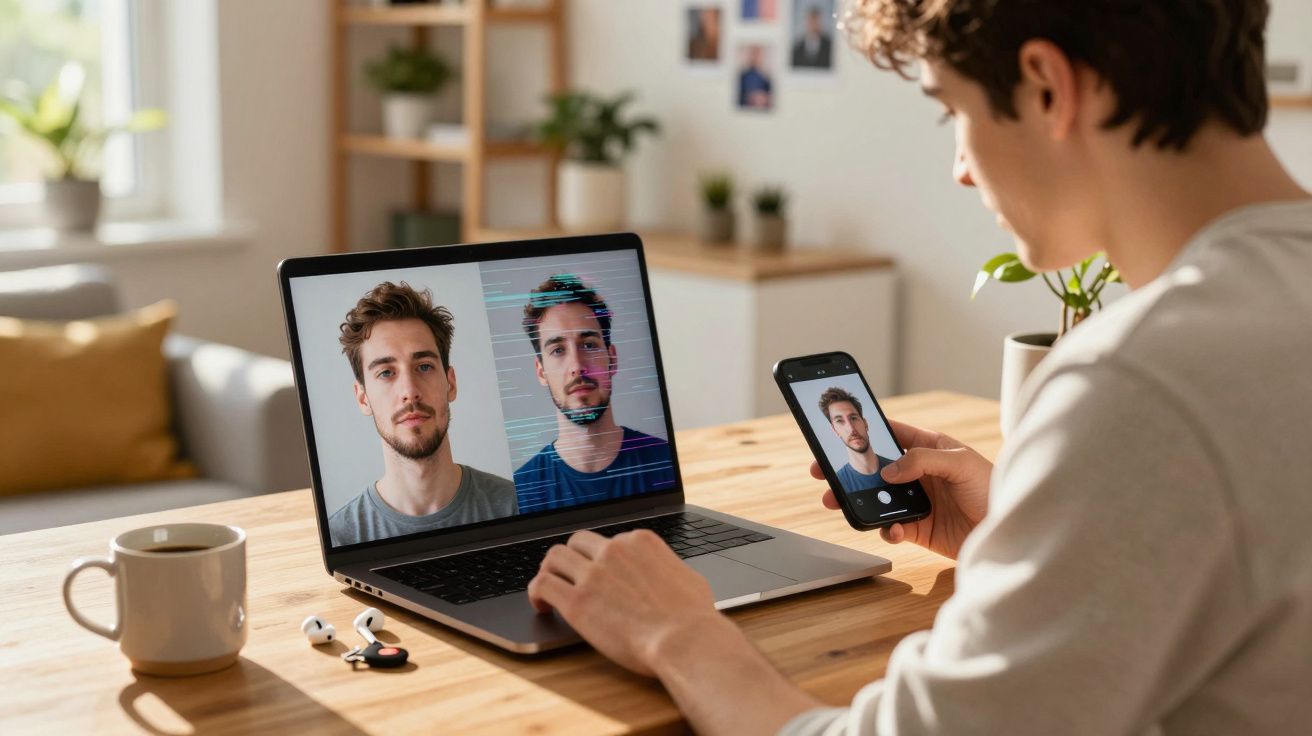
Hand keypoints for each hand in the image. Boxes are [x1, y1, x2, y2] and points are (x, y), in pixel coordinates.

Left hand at [527, 529, 726, 676]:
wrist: (684, 640)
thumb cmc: (693, 617)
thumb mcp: (688, 577)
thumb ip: (668, 569)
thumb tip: (667, 574)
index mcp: (640, 542)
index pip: (609, 541)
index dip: (602, 559)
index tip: (600, 573)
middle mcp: (613, 551)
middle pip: (578, 542)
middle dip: (572, 558)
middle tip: (569, 576)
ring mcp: (593, 574)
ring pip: (554, 557)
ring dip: (550, 570)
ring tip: (549, 588)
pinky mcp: (577, 602)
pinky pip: (543, 584)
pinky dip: (536, 592)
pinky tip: (542, 605)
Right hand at [812, 418, 990, 559]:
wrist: (1013, 532)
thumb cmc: (995, 489)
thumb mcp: (962, 463)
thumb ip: (923, 461)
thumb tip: (888, 471)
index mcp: (930, 448)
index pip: (891, 435)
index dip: (865, 433)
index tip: (839, 434)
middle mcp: (920, 474)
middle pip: (875, 468)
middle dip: (848, 470)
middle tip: (822, 471)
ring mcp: (917, 501)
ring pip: (876, 498)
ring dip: (855, 500)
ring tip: (836, 501)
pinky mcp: (918, 528)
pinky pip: (891, 527)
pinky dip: (884, 529)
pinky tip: (889, 529)